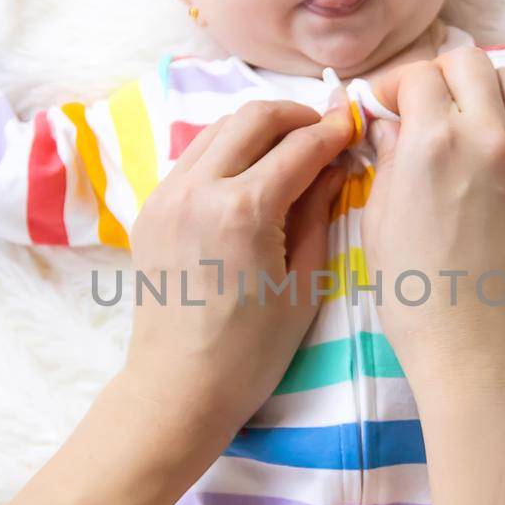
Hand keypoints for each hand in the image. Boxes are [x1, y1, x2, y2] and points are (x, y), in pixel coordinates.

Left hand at [119, 95, 355, 470]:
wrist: (179, 388)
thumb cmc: (251, 352)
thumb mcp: (304, 283)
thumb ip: (320, 213)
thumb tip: (335, 166)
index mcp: (243, 210)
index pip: (300, 147)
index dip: (333, 131)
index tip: (354, 125)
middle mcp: (198, 191)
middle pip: (253, 117)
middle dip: (295, 116)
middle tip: (324, 132)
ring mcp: (166, 197)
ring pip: (218, 129)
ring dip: (258, 129)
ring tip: (290, 150)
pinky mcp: (151, 210)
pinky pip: (193, 158)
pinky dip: (227, 152)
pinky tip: (251, 175)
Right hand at [360, 48, 504, 394]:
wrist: (478, 350)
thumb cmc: (415, 295)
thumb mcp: (379, 221)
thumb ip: (386, 159)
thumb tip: (389, 125)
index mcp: (434, 143)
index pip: (419, 75)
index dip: (394, 85)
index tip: (384, 107)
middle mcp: (489, 137)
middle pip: (470, 62)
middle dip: (438, 74)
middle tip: (420, 106)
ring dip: (480, 90)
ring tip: (459, 122)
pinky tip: (487, 154)